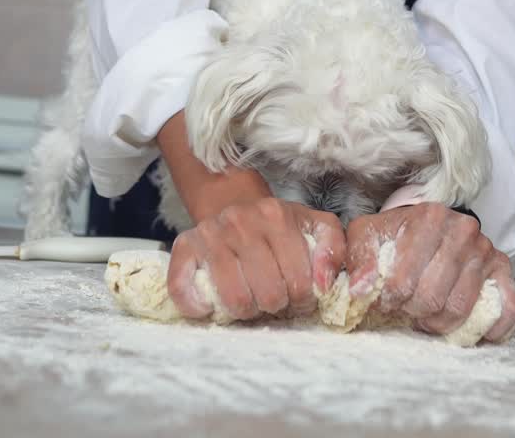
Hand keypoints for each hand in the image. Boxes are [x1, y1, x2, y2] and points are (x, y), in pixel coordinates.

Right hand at [167, 197, 345, 320]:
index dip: (303, 299)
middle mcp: (241, 221)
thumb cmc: (278, 226)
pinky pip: (182, 288)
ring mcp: (210, 233)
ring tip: (251, 302)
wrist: (234, 202)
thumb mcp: (315, 226)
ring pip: (235, 299)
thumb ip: (333, 248)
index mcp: (276, 215)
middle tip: (274, 300)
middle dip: (276, 306)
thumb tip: (324, 283)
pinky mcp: (183, 246)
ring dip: (246, 311)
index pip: (299, 281)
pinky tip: (211, 307)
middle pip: (268, 294)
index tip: (299, 296)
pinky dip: (197, 307)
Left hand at [346, 202, 514, 339]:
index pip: (403, 281)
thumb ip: (359, 261)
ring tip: (426, 315)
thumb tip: (360, 290)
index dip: (389, 301)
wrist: (428, 225)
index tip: (384, 301)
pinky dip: (492, 328)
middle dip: (413, 312)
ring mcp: (486, 250)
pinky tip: (470, 331)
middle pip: (432, 298)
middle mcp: (463, 230)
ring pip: (461, 308)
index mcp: (429, 217)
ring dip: (439, 323)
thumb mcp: (368, 237)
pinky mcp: (503, 270)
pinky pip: (508, 308)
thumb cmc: (396, 236)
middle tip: (406, 308)